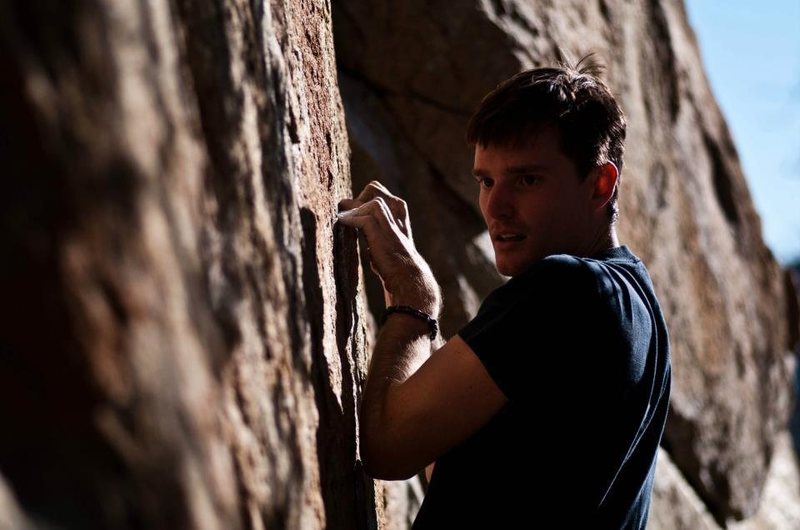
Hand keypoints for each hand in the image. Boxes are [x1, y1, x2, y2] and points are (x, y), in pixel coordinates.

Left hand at [338, 181, 440, 315]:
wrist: (407, 276)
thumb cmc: (393, 261)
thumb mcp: (384, 239)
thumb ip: (371, 227)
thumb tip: (349, 220)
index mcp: (399, 211)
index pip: (377, 191)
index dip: (362, 199)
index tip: (352, 212)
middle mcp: (397, 211)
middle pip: (373, 189)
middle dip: (357, 199)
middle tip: (347, 214)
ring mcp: (390, 219)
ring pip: (368, 200)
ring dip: (352, 210)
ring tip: (342, 220)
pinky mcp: (381, 231)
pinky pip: (362, 217)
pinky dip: (349, 219)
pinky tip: (341, 224)